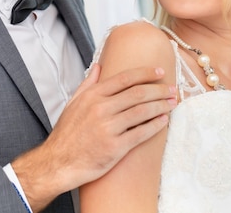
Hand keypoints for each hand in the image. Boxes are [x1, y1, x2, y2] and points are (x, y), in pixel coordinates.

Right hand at [11, 64, 175, 211]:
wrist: (57, 163)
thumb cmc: (66, 134)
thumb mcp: (72, 104)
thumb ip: (88, 84)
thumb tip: (99, 66)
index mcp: (93, 96)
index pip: (125, 78)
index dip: (146, 73)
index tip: (160, 73)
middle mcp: (101, 109)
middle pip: (138, 93)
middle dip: (159, 90)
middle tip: (173, 89)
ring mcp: (108, 128)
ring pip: (143, 111)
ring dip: (162, 106)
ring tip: (173, 103)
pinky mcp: (115, 147)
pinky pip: (141, 133)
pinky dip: (156, 125)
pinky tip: (164, 121)